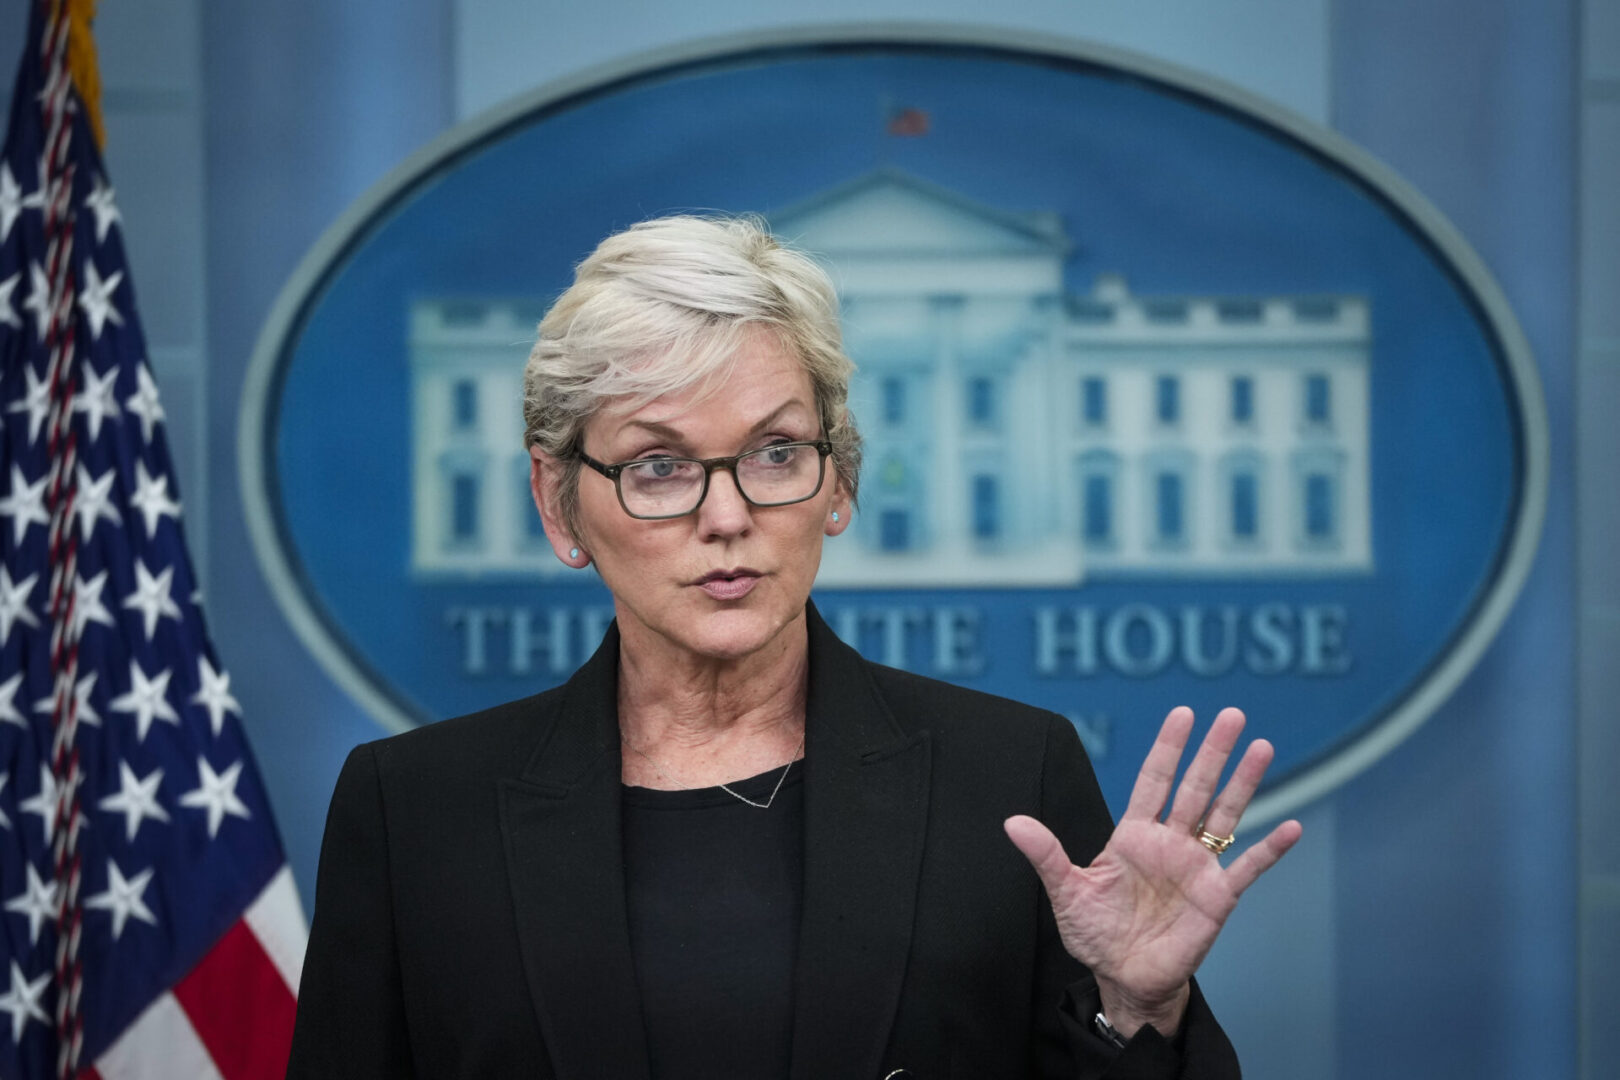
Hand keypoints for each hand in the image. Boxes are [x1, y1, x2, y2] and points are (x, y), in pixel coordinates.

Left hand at [1004, 707, 1301, 1038]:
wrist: (1123, 977)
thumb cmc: (1095, 933)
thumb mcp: (1067, 892)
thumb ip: (1047, 854)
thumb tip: (1012, 822)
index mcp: (1133, 835)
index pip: (1153, 780)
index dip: (1168, 748)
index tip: (1184, 713)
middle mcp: (1169, 842)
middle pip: (1195, 787)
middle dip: (1212, 752)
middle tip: (1232, 715)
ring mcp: (1196, 867)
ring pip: (1224, 815)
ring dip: (1243, 783)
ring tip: (1262, 747)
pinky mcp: (1217, 897)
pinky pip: (1247, 868)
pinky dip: (1269, 849)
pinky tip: (1292, 827)